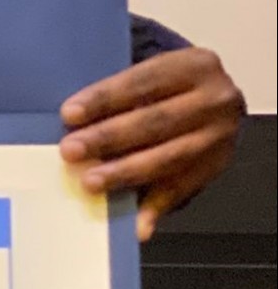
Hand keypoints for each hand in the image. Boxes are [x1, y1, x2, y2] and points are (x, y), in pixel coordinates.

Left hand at [59, 47, 243, 241]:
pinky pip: (183, 190)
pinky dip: (154, 208)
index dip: (104, 98)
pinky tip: (133, 223)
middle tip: (70, 151)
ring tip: (91, 182)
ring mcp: (220, 137)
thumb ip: (119, 89)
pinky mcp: (217, 168)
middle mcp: (215, 100)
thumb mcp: (151, 72)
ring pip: (168, 158)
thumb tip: (70, 116)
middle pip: (155, 121)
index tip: (68, 114)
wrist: (213, 98)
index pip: (142, 81)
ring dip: (125, 173)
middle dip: (109, 138)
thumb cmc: (165, 85)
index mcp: (194, 65)